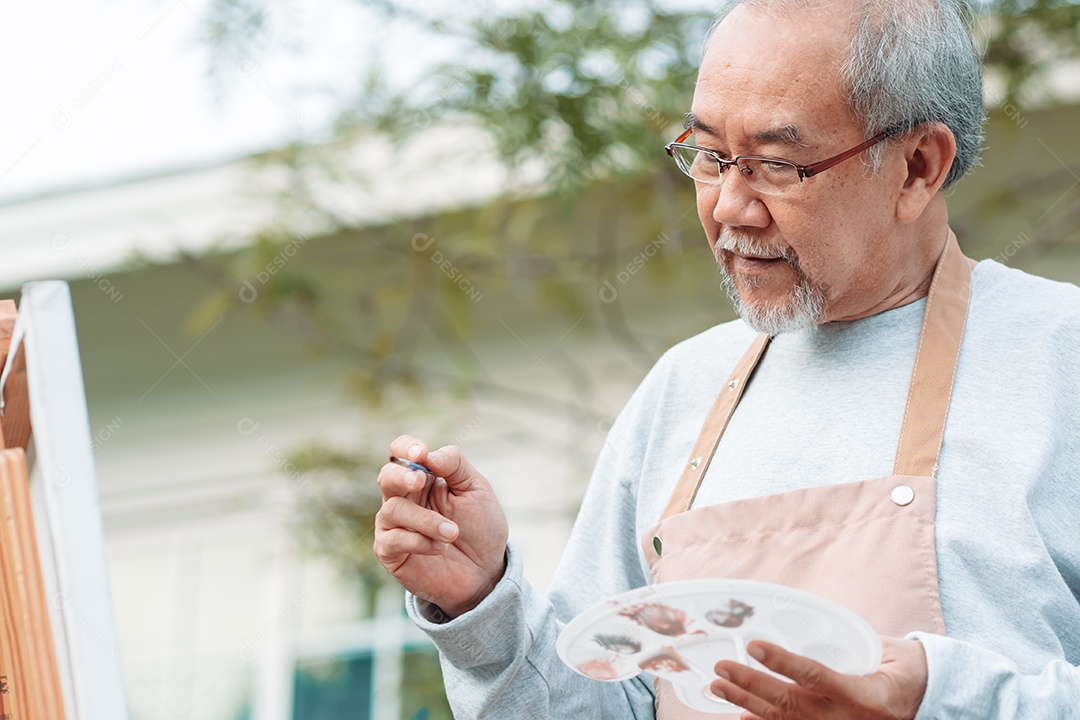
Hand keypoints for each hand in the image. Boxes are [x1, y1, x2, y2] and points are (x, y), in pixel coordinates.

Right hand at [374, 435, 508, 618]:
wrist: (485, 571)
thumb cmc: (480, 527)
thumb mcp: (477, 489)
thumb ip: (455, 465)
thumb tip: (429, 456)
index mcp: (423, 477)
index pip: (401, 452)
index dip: (406, 447)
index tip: (421, 453)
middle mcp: (404, 498)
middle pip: (386, 476)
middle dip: (401, 476)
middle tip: (421, 480)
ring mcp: (394, 525)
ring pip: (394, 510)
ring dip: (426, 520)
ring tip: (453, 533)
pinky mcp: (390, 553)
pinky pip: (393, 540)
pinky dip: (419, 541)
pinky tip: (440, 547)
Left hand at [710, 636, 927, 719]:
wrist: (929, 704)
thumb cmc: (908, 672)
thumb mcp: (889, 652)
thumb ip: (850, 645)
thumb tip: (805, 626)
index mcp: (866, 695)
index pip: (816, 676)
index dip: (782, 662)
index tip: (754, 645)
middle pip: (790, 704)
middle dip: (751, 686)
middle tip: (721, 669)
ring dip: (747, 704)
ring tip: (719, 688)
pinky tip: (742, 715)